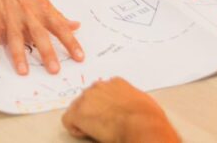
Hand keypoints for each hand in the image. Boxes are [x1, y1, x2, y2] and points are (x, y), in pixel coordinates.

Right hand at [0, 0, 83, 74]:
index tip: (80, 57)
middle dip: (47, 53)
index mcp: (42, 10)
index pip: (60, 28)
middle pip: (39, 35)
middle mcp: (28, 14)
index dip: (71, 43)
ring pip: (15, 38)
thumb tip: (76, 26)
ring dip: (19, 55)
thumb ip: (58, 16)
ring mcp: (10, 17)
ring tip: (23, 72)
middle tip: (54, 70)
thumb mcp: (42, 0)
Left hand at [63, 78, 179, 141]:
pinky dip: (76, 129)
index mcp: (115, 83)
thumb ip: (130, 99)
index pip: (102, 92)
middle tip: (104, 125)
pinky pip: (68, 121)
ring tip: (98, 130)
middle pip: (88, 99)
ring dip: (84, 119)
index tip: (109, 115)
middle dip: (93, 111)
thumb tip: (132, 108)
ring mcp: (87, 98)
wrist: (141, 124)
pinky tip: (87, 133)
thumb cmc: (148, 116)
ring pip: (77, 109)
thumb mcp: (142, 101)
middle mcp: (99, 86)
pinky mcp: (78, 113)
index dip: (104, 106)